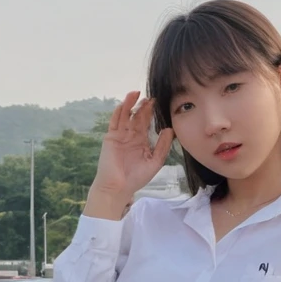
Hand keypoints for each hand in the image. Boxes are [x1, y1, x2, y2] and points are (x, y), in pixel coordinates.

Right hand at [84, 92, 174, 218]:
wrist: (118, 188)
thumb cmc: (136, 178)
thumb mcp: (155, 161)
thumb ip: (162, 146)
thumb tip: (170, 129)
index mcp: (141, 140)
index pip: (146, 122)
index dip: (151, 112)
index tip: (158, 102)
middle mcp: (130, 135)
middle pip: (137, 116)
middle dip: (143, 106)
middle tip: (150, 97)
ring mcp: (120, 135)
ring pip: (125, 115)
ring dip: (130, 104)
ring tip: (136, 93)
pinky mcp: (111, 137)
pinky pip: (114, 122)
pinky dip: (119, 112)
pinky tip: (124, 104)